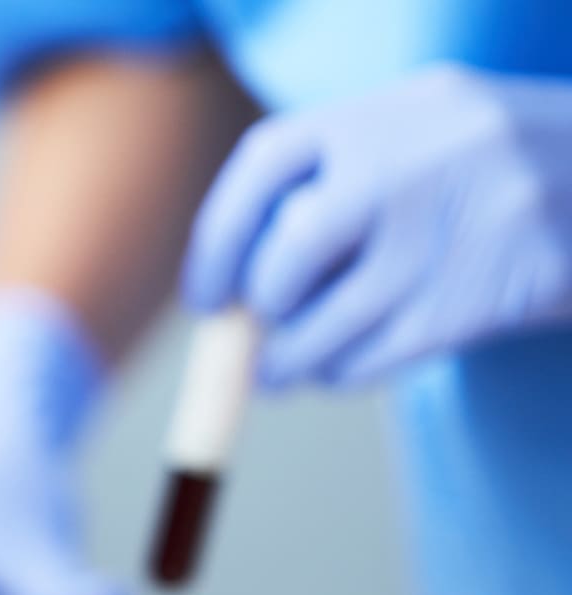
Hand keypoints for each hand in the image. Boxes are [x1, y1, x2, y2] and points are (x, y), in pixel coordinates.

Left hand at [186, 65, 571, 385]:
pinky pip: (381, 352)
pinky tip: (335, 372)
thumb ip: (343, 179)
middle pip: (293, 246)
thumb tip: (236, 279)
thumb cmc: (501, 173)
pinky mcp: (484, 294)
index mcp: (395, 109)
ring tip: (278, 374)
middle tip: (252, 333)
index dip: (217, 237)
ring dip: (290, 358)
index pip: (268, 160)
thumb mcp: (431, 135)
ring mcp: (457, 226)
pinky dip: (343, 371)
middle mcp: (421, 158)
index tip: (204, 294)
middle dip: (261, 302)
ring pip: (334, 316)